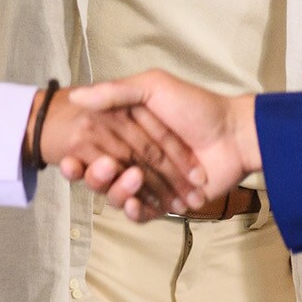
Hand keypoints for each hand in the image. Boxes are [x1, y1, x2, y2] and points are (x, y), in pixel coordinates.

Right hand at [34, 88, 203, 215]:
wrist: (234, 135)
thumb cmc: (197, 107)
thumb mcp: (154, 87)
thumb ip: (116, 92)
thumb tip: (76, 95)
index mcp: (126, 133)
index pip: (93, 149)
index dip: (78, 157)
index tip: (67, 160)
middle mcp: (133, 158)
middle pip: (100, 176)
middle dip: (95, 176)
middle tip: (103, 167)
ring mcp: (149, 183)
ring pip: (116, 196)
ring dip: (116, 191)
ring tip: (132, 177)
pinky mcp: (164, 203)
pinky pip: (140, 213)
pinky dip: (134, 210)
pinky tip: (134, 202)